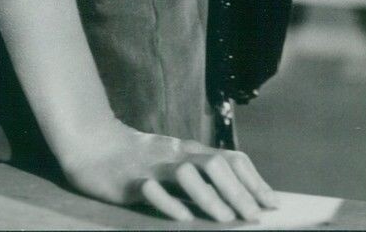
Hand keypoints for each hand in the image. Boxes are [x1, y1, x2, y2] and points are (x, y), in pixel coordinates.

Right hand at [61, 118, 276, 221]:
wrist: (93, 145)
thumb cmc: (137, 160)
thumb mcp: (172, 162)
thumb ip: (197, 175)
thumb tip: (232, 196)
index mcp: (191, 150)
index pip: (231, 159)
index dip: (254, 180)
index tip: (273, 203)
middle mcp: (178, 153)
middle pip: (215, 165)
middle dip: (239, 191)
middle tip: (255, 216)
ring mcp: (155, 164)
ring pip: (187, 174)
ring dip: (210, 197)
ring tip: (227, 220)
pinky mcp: (131, 179)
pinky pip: (152, 190)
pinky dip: (169, 203)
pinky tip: (183, 219)